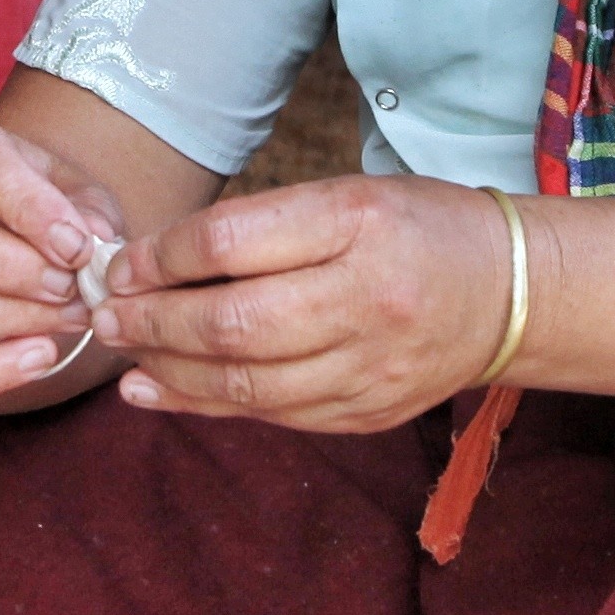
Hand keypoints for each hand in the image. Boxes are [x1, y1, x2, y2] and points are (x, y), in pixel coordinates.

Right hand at [0, 106, 134, 400]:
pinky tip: (40, 356)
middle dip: (7, 266)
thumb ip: (87, 209)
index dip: (24, 202)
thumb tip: (94, 243)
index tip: (76, 244)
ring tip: (67, 317)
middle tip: (67, 286)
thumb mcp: (71, 189)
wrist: (12, 239)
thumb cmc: (40, 206)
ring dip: (5, 317)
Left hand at [96, 173, 528, 436]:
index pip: (233, 242)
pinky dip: (205, 406)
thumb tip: (153, 264)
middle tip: (106, 316)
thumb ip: (256, 228)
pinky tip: (160, 391)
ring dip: (168, 373)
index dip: (162, 257)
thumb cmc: (413, 229)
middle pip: (232, 323)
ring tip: (125, 356)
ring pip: (245, 384)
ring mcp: (370, 367)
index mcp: (358, 224)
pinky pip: (269, 417)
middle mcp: (367, 299)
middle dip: (152, 324)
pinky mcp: (365, 414)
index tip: (123, 263)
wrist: (508, 293)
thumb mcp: (345, 197)